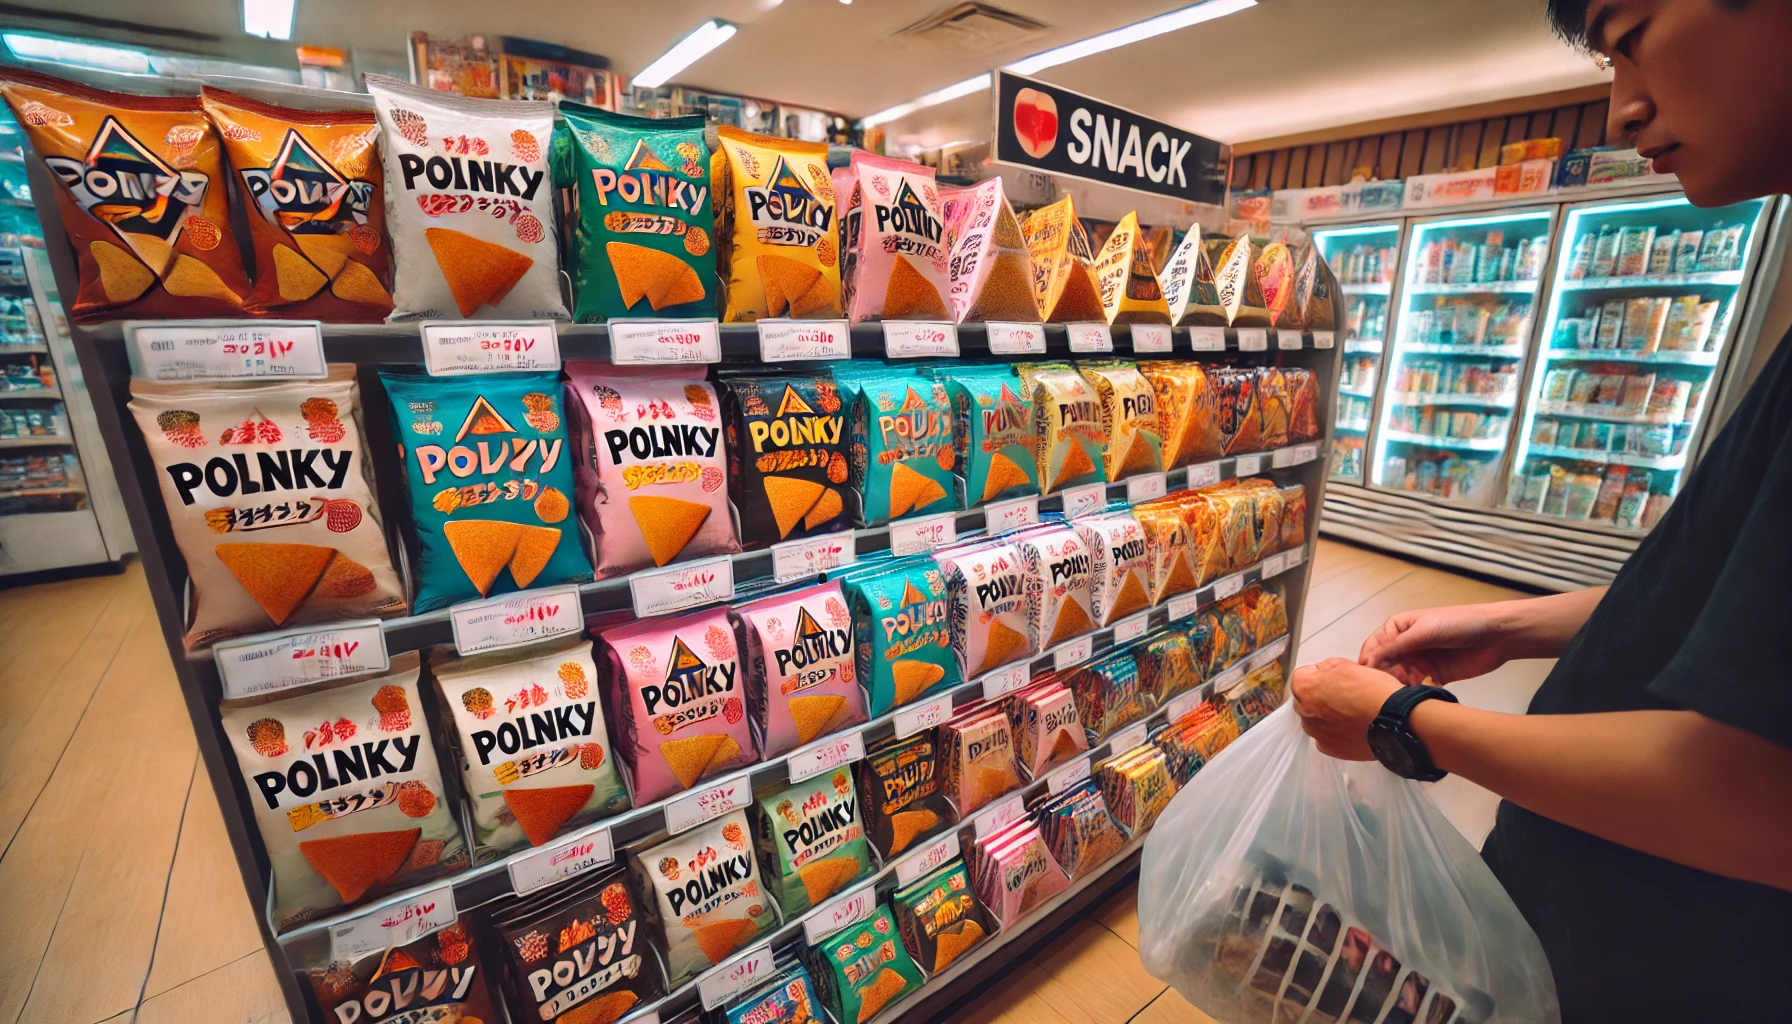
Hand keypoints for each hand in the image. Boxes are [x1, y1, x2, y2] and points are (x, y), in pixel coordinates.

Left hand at [1291, 658, 1402, 759]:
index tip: (1333, 676)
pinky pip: (1325, 737)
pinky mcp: (1329, 748)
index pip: (1302, 675)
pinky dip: (1334, 732)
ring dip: (1326, 714)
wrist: (1395, 720)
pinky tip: (1351, 726)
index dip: (1319, 673)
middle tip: (1343, 693)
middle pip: (1305, 699)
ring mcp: (1316, 733)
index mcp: (1305, 688)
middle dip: (1319, 694)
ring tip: (1350, 711)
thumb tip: (1322, 672)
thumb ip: (1328, 667)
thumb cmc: (1374, 691)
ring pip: (1315, 719)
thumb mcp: (1348, 665)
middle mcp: (1305, 712)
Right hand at [1358, 605, 1511, 684]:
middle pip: (1384, 666)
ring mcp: (1420, 661)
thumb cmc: (1461, 623)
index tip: (1368, 676)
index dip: (1369, 662)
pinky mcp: (1433, 676)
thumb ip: (1396, 646)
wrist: (1497, 636)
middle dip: (1387, 676)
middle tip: (1396, 682)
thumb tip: (1369, 659)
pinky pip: (1417, 688)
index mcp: (1399, 628)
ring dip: (1402, 685)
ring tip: (1413, 685)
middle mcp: (1407, 645)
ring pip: (1399, 679)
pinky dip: (1416, 692)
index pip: (1374, 647)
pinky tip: (1424, 690)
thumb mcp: (1425, 630)